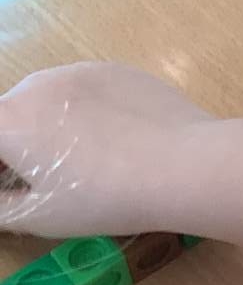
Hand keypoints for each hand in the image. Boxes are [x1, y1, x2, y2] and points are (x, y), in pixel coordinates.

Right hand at [0, 63, 213, 236]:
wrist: (183, 164)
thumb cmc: (102, 198)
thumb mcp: (36, 215)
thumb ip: (0, 203)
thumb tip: (0, 192)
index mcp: (10, 119)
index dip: (1, 163)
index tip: (14, 182)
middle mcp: (38, 84)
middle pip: (10, 113)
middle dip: (14, 142)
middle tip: (40, 177)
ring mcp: (81, 70)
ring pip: (47, 96)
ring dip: (47, 122)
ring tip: (81, 158)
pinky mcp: (118, 69)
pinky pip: (85, 88)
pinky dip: (84, 109)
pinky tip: (112, 137)